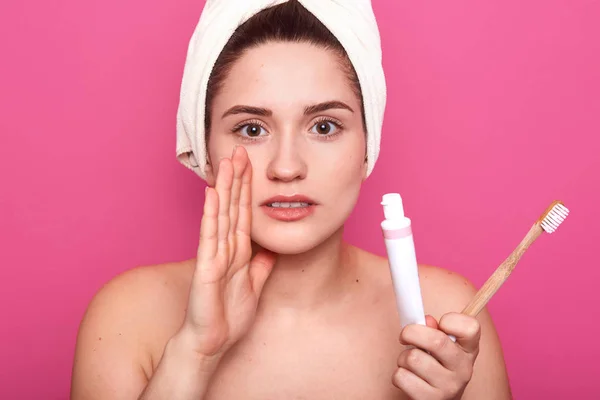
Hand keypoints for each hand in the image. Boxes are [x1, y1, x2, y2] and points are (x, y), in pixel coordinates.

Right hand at [179, 145, 276, 359]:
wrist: (211, 342)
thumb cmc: (228, 316)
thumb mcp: (255, 285)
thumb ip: (261, 264)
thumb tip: (273, 247)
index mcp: (238, 251)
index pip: (244, 213)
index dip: (248, 189)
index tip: (251, 165)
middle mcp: (225, 247)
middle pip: (232, 206)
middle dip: (237, 178)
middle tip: (240, 150)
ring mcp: (214, 255)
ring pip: (221, 214)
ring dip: (224, 187)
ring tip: (227, 162)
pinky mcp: (206, 267)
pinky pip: (210, 236)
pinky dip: (211, 214)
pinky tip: (212, 193)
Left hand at [392, 313, 480, 399]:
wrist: (440, 398)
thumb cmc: (438, 364)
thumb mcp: (442, 344)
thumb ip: (434, 328)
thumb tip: (425, 321)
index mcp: (469, 349)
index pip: (470, 327)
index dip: (451, 320)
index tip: (439, 323)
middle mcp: (464, 368)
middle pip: (436, 341)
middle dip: (411, 333)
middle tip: (405, 335)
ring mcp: (449, 387)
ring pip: (413, 358)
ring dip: (403, 357)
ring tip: (410, 362)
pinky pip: (402, 377)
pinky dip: (399, 374)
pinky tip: (409, 377)